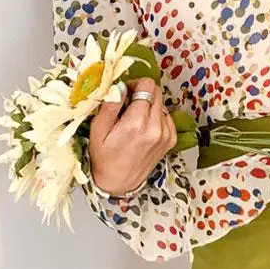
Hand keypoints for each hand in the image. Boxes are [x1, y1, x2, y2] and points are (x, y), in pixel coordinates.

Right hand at [88, 77, 176, 195]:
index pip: (147, 85)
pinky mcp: (171, 139)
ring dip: (149, 105)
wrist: (117, 184)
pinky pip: (166, 115)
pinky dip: (156, 116)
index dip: (135, 84)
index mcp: (138, 123)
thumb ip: (110, 104)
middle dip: (142, 92)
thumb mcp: (98, 130)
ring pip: (161, 102)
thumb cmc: (104, 157)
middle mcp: (156, 127)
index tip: (125, 93)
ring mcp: (166, 133)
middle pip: (156, 90)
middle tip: (128, 104)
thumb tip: (120, 85)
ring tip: (134, 119)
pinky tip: (143, 128)